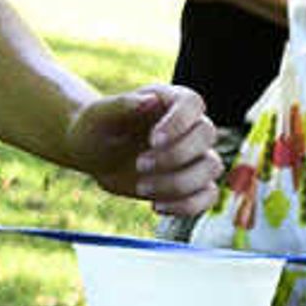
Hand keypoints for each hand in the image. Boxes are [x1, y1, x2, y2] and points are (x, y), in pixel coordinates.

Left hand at [71, 81, 220, 211]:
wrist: (94, 153)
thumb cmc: (96, 127)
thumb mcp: (99, 114)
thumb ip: (122, 104)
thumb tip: (151, 99)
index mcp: (170, 100)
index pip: (192, 103)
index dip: (179, 122)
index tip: (153, 140)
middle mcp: (189, 125)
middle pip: (206, 135)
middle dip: (174, 155)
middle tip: (139, 164)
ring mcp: (195, 154)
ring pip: (211, 167)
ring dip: (179, 182)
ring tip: (141, 186)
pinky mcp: (192, 182)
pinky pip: (208, 195)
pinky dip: (188, 205)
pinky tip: (156, 206)